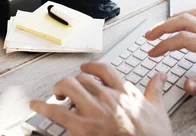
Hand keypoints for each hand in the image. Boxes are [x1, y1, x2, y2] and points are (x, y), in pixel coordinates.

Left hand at [30, 62, 172, 135]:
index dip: (91, 67)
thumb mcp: (158, 110)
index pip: (103, 69)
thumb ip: (155, 89)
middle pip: (82, 78)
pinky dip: (43, 107)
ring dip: (59, 89)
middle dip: (73, 82)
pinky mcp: (83, 128)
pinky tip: (35, 105)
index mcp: (124, 91)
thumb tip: (160, 75)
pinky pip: (57, 112)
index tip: (85, 68)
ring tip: (56, 95)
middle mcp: (107, 96)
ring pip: (68, 87)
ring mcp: (94, 111)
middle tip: (69, 89)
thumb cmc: (153, 135)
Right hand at [144, 9, 195, 102]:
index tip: (153, 52)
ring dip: (174, 18)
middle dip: (163, 26)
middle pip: (185, 20)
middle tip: (149, 36)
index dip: (165, 45)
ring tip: (161, 27)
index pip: (184, 39)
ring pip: (194, 14)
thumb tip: (185, 83)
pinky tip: (185, 21)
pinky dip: (189, 15)